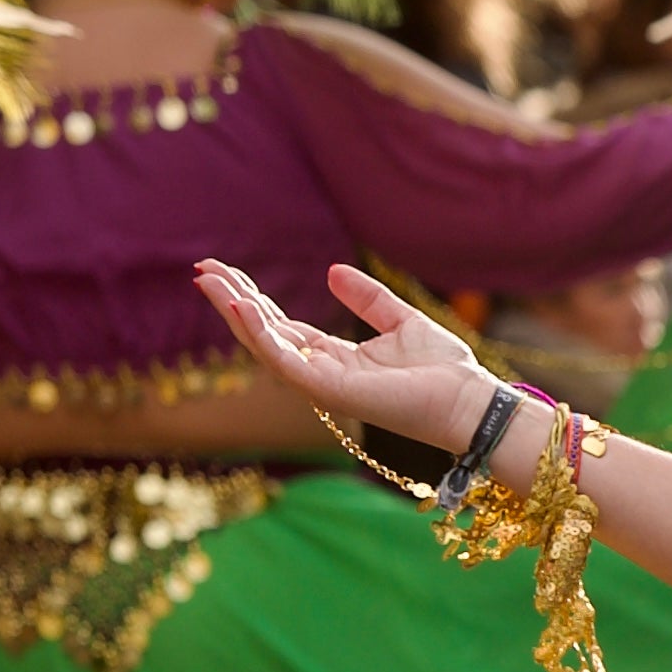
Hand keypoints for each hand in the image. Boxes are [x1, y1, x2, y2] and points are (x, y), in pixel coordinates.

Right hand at [195, 259, 492, 449]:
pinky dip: (260, 335)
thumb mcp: (401, 321)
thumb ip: (368, 299)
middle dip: (231, 301)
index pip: (281, 325)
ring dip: (234, 313)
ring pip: (263, 345)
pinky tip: (241, 308)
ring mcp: (321, 384)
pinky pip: (284, 361)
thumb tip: (331, 272)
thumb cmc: (444, 371)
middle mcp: (320, 372)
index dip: (252, 299)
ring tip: (208, 282)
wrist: (470, 401)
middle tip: (201, 270)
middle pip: (263, 332)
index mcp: (334, 357)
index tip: (224, 271)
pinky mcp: (329, 391)